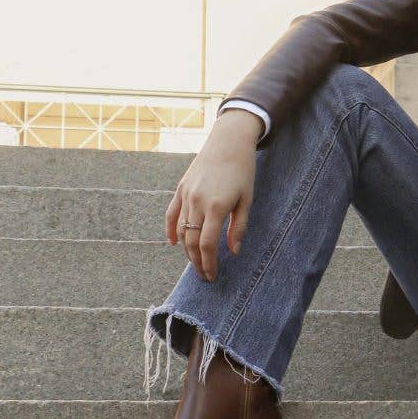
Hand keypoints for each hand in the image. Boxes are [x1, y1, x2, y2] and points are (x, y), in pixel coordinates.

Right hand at [164, 109, 260, 280]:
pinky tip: (174, 244)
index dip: (208, 263)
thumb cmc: (243, 171)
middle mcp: (197, 202)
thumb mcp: (247, 200)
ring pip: (180, 230)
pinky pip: (171, 214)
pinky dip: (171, 230)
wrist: (228, 142)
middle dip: (196, 262)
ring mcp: (186, 195)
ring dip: (186, 250)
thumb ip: (238, 227)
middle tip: (204, 275)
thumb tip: (233, 252)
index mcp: (216, 207)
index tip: (212, 276)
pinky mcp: (180, 188)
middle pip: (190, 241)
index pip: (207, 244)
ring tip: (195, 262)